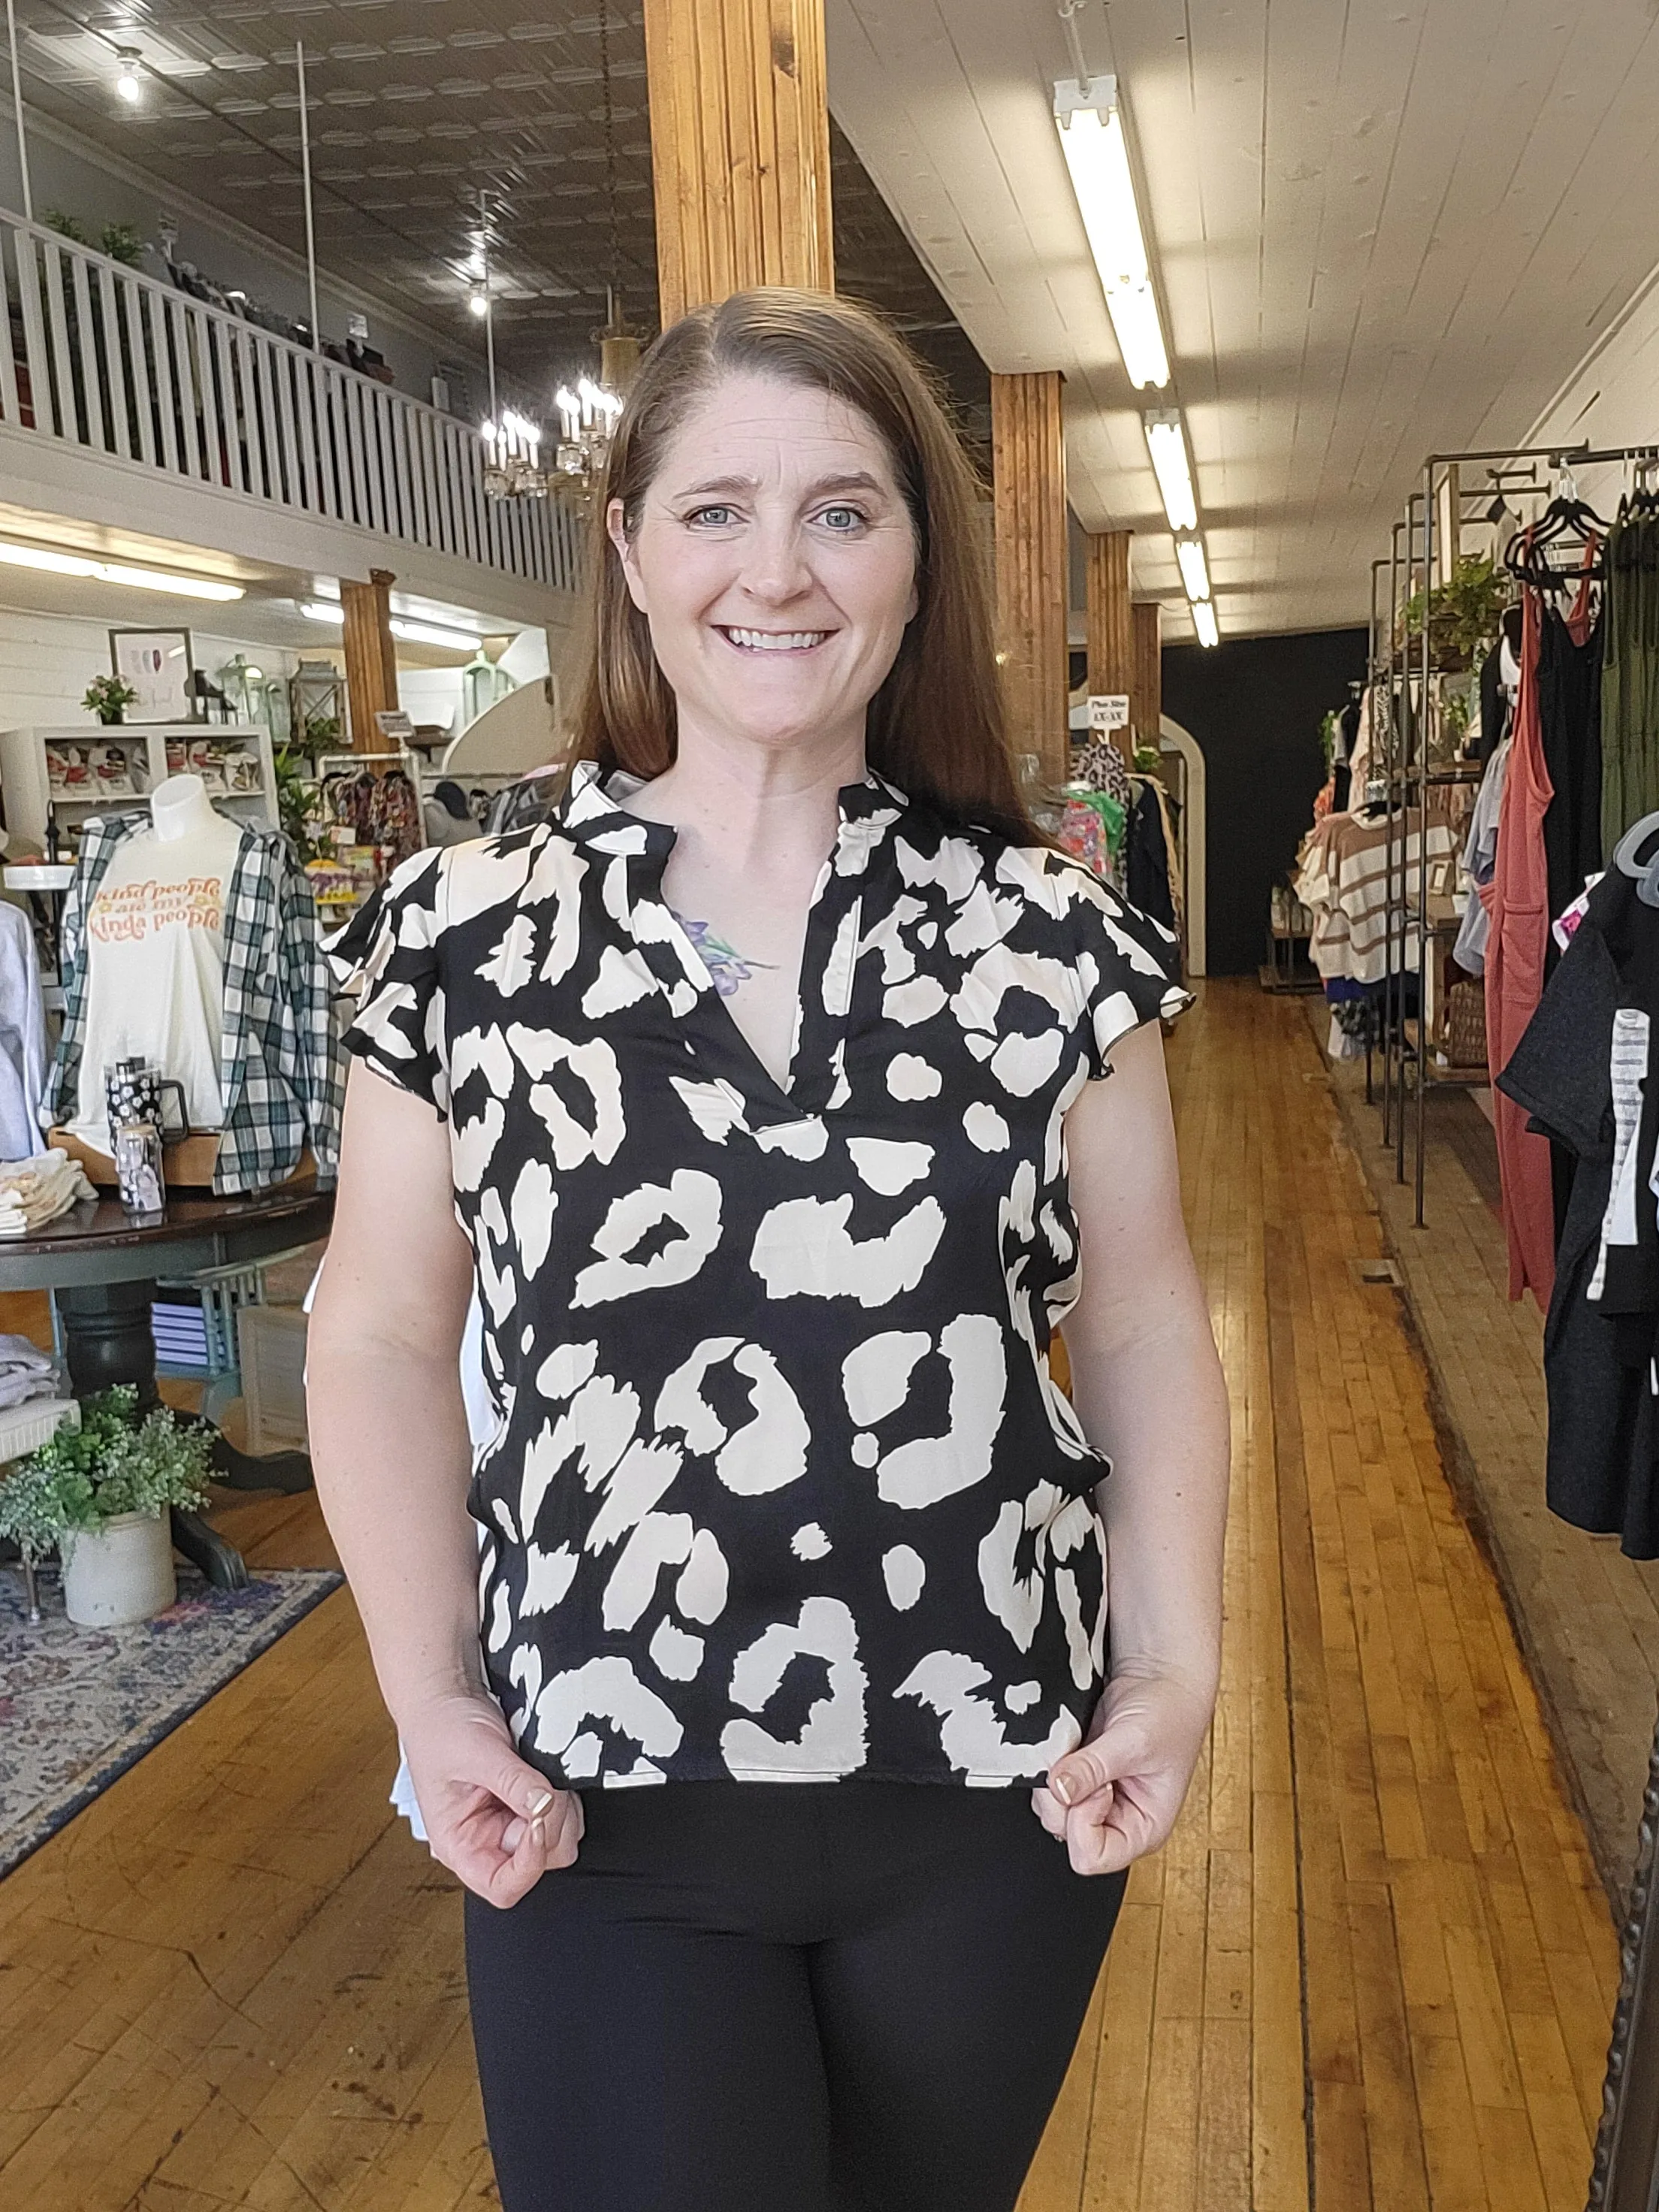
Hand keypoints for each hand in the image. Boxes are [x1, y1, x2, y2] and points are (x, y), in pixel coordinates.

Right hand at [399, 1690, 582, 1907]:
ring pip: (560, 1838)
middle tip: (543, 1785)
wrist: (446, 1698)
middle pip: (542, 1863)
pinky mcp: (530, 1803)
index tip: (538, 1821)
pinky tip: (548, 1770)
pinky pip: (564, 1811)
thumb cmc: (441, 1729)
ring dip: (562, 1807)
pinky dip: (566, 1793)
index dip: (529, 1865)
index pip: (503, 1886)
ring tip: (541, 1773)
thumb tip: (545, 1806)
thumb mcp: (475, 1754)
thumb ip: (512, 1782)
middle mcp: (489, 1842)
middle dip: (551, 1825)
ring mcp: (513, 1823)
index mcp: (460, 1845)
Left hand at [1031, 1665, 1214, 1875]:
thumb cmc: (1170, 1713)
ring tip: (1080, 1750)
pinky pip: (1050, 1784)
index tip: (1098, 1786)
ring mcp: (1096, 1799)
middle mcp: (1117, 1820)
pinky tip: (1070, 1745)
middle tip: (1084, 1762)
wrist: (1162, 1676)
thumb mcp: (1134, 1742)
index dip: (1084, 1822)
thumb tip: (1058, 1788)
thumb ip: (1093, 1768)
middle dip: (1064, 1798)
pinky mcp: (1081, 1776)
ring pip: (1052, 1809)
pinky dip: (1050, 1765)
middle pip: (1065, 1833)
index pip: (1093, 1857)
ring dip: (1054, 1778)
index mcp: (1143, 1829)